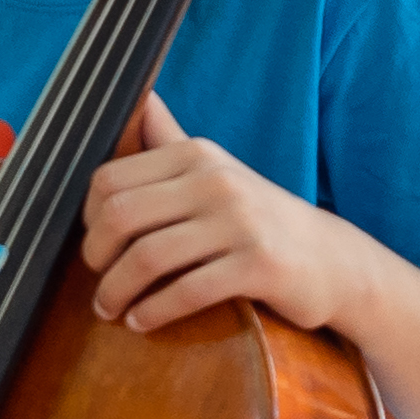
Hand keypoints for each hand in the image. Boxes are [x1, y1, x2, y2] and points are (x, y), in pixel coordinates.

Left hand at [82, 92, 351, 334]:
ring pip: (147, 257)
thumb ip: (170, 139)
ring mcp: (240, 222)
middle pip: (121, 216)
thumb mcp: (217, 171)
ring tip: (111, 311)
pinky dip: (154, 312)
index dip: (87, 220)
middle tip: (98, 284)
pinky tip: (143, 323)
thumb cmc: (259, 219)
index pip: (110, 180)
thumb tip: (138, 95)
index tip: (94, 247)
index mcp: (196, 155)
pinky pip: (186, 291)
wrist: (332, 260)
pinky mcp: (259, 266)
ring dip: (117, 292)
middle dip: (96, 258)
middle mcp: (216, 180)